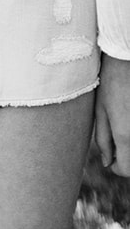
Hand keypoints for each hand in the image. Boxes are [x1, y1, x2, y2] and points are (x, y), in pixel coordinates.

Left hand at [95, 54, 129, 177]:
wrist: (127, 57)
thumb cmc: (110, 81)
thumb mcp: (101, 110)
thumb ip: (104, 139)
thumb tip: (108, 163)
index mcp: (125, 136)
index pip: (127, 171)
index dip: (118, 167)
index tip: (112, 157)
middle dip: (128, 156)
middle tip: (119, 141)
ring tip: (124, 121)